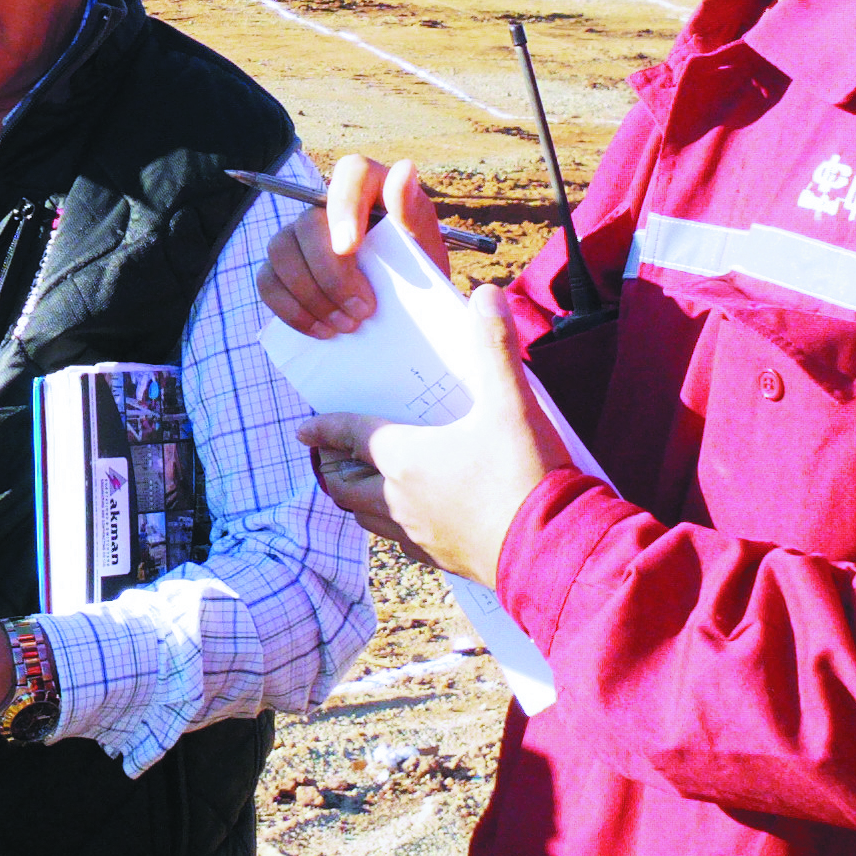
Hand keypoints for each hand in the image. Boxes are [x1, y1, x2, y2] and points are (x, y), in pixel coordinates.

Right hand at [257, 154, 448, 338]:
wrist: (405, 315)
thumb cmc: (417, 275)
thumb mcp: (425, 249)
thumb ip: (414, 213)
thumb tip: (404, 170)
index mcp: (370, 188)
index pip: (350, 173)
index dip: (344, 207)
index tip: (349, 248)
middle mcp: (327, 205)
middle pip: (308, 223)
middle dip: (331, 275)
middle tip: (363, 311)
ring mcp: (299, 235)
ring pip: (280, 251)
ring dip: (311, 296)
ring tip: (347, 325)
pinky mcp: (282, 267)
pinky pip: (267, 281)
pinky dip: (292, 310)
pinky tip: (322, 330)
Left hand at [298, 283, 570, 585]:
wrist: (553, 552)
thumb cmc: (526, 476)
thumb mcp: (513, 404)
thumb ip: (495, 346)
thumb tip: (486, 294)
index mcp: (404, 459)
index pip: (349, 437)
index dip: (323, 430)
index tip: (302, 428)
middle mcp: (399, 500)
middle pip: (345, 486)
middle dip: (334, 468)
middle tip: (332, 455)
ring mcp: (417, 535)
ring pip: (367, 518)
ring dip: (360, 499)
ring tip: (366, 483)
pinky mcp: (441, 561)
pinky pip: (399, 543)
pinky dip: (392, 526)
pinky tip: (413, 517)